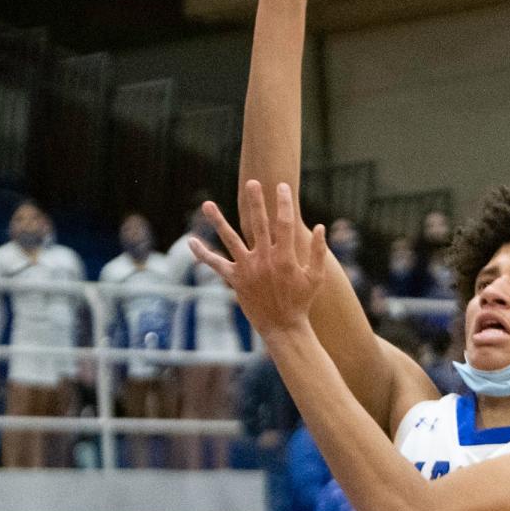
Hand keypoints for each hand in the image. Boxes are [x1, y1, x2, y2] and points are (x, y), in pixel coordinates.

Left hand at [189, 181, 326, 337]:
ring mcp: (248, 269)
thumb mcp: (316, 277)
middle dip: (256, 202)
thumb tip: (319, 226)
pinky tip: (190, 241)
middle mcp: (265, 259)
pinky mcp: (235, 279)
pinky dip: (202, 254)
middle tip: (252, 183)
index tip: (281, 186)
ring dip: (218, 221)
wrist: (283, 327)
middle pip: (259, 224)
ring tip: (207, 204)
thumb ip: (319, 252)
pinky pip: (216, 264)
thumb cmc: (301, 302)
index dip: (284, 203)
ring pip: (230, 239)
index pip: (284, 223)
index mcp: (286, 257)